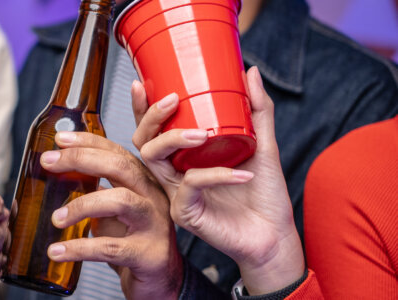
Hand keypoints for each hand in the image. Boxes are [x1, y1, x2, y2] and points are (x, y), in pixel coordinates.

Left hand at [39, 132, 182, 299]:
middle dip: (81, 159)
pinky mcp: (148, 254)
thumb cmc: (132, 239)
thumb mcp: (114, 209)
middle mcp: (152, 197)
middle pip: (121, 166)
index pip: (117, 151)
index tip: (59, 139)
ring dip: (81, 206)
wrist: (161, 278)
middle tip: (48, 162)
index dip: (88, 141)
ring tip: (55, 219)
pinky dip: (79, 249)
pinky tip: (57, 251)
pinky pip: (110, 247)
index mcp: (142, 181)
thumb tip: (55, 173)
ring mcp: (154, 225)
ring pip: (120, 201)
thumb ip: (95, 189)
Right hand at [133, 67, 303, 294]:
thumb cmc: (263, 194)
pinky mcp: (185, 213)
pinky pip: (191, 185)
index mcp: (184, 157)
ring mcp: (176, 193)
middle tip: (172, 100)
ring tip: (203, 134)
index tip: (141, 83)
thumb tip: (250, 72)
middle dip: (152, 117)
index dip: (142, 108)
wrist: (274, 235)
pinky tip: (242, 174)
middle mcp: (174, 173)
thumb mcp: (264, 144)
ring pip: (154, 159)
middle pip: (143, 141)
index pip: (153, 129)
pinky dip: (216, 175)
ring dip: (174, 139)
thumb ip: (257, 110)